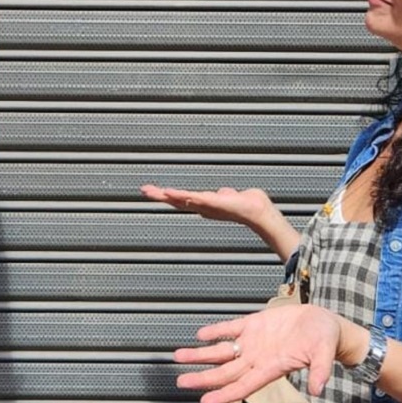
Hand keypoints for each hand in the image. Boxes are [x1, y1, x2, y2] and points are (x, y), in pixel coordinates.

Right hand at [140, 184, 274, 227]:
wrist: (258, 212)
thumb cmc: (249, 205)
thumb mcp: (232, 196)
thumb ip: (226, 194)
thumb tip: (225, 192)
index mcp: (205, 204)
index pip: (182, 199)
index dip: (168, 195)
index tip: (153, 190)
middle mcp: (203, 206)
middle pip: (176, 200)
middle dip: (159, 196)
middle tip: (143, 190)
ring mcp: (206, 205)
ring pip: (181, 199)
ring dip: (166, 195)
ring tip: (151, 191)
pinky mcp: (212, 203)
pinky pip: (194, 198)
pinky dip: (181, 196)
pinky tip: (170, 192)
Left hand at [174, 304, 349, 402]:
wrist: (324, 322)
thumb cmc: (325, 340)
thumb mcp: (324, 354)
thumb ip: (320, 370)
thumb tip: (319, 389)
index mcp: (271, 369)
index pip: (242, 386)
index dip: (223, 394)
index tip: (204, 401)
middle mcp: (257, 359)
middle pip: (224, 372)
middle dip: (202, 378)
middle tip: (180, 382)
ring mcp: (254, 342)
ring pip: (221, 352)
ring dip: (200, 355)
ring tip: (178, 356)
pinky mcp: (255, 324)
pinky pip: (230, 329)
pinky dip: (215, 331)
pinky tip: (200, 335)